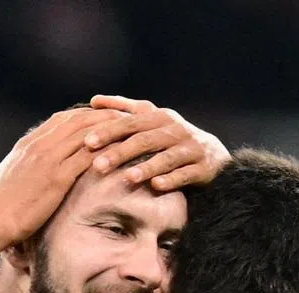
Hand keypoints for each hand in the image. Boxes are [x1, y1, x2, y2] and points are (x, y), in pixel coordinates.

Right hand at [0, 107, 119, 260]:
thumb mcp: (7, 179)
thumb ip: (21, 170)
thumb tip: (24, 173)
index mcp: (29, 144)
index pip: (63, 120)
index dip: (86, 116)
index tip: (103, 119)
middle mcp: (40, 145)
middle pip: (80, 120)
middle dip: (105, 117)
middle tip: (126, 120)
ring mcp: (49, 159)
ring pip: (87, 134)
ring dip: (111, 131)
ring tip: (131, 132)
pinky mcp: (57, 177)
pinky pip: (88, 157)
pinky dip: (106, 152)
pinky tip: (123, 155)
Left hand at [85, 95, 230, 191]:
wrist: (211, 156)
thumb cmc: (172, 139)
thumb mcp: (151, 120)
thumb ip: (125, 110)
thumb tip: (93, 100)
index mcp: (159, 118)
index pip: (130, 123)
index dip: (109, 131)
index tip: (87, 142)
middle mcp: (175, 130)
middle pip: (144, 140)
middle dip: (120, 152)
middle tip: (98, 165)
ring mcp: (190, 148)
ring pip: (166, 158)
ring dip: (146, 167)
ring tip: (127, 178)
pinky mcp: (202, 167)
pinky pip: (185, 175)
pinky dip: (171, 180)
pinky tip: (157, 186)